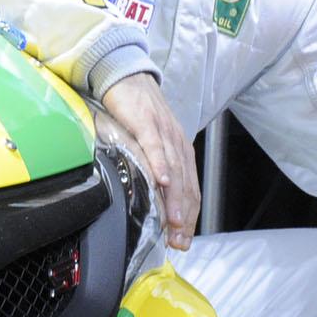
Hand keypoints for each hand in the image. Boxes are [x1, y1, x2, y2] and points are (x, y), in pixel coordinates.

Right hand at [99, 72, 199, 249]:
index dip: (189, 217)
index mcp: (180, 151)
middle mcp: (177, 143)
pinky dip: (160, 165)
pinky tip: (161, 181)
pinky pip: (155, 146)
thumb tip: (151, 197)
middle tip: (180, 240)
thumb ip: (155, 166)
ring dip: (175, 199)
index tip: (183, 240)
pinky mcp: (146, 122)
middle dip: (184, 216)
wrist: (126, 76)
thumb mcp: (150, 142)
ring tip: (174, 223)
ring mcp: (164, 133)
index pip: (191, 190)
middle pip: (186, 185)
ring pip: (174, 170)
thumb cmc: (136, 111)